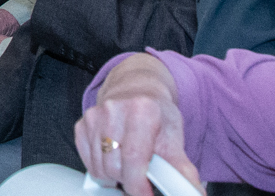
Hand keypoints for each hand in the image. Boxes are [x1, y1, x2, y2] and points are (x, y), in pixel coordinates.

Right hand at [74, 55, 201, 195]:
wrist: (136, 89)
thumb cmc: (156, 114)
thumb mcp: (174, 137)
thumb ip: (182, 168)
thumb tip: (192, 192)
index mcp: (141, 110)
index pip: (134, 159)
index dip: (139, 185)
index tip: (147, 194)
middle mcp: (114, 110)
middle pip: (114, 168)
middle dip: (129, 181)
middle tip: (142, 178)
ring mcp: (94, 116)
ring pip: (99, 169)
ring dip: (115, 177)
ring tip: (129, 166)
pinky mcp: (81, 124)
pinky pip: (88, 163)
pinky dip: (101, 169)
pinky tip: (115, 159)